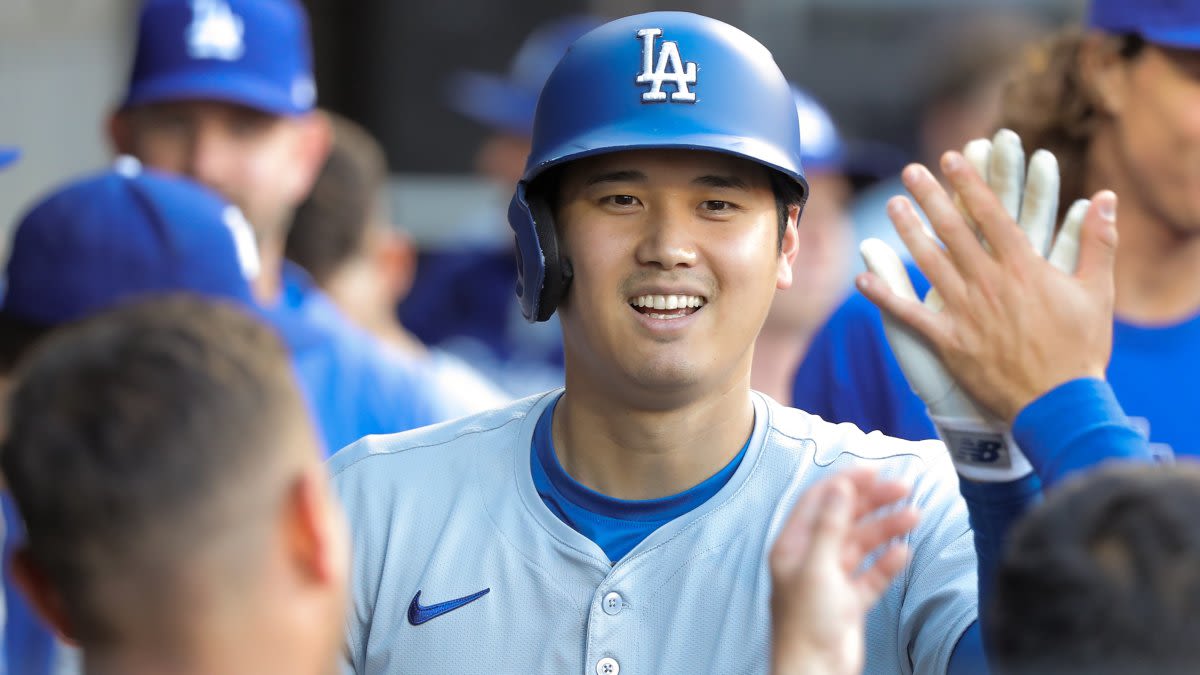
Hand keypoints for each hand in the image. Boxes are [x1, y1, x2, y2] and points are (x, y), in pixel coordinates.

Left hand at [770, 469, 917, 674]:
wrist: (814, 672)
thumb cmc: (805, 622)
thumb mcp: (817, 566)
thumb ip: (830, 525)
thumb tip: (841, 487)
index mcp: (793, 544)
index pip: (819, 500)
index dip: (846, 481)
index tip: (876, 470)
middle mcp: (811, 557)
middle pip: (844, 518)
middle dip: (873, 501)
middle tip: (904, 488)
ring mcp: (831, 579)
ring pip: (862, 544)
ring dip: (886, 528)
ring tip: (914, 516)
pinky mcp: (849, 601)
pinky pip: (872, 574)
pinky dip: (888, 562)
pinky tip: (904, 553)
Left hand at [857, 129, 1115, 481]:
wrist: (1060, 403)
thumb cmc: (1081, 348)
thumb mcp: (1098, 292)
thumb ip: (1099, 242)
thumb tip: (1106, 198)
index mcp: (1024, 267)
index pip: (991, 214)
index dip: (970, 183)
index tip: (953, 157)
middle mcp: (990, 282)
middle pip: (954, 231)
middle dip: (931, 197)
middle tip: (911, 171)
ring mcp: (967, 311)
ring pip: (929, 262)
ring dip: (908, 232)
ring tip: (893, 206)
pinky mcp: (950, 341)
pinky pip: (910, 315)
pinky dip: (885, 296)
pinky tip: (863, 278)